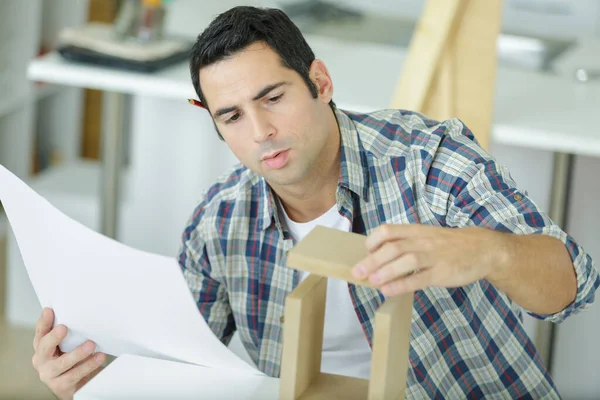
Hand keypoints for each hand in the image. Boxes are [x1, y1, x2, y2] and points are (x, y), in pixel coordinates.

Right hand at [32, 308, 105, 399]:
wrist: (76, 385)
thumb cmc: (71, 362)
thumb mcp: (68, 345)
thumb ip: (68, 332)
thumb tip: (77, 312)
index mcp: (42, 348)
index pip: (40, 333)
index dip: (43, 322)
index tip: (49, 311)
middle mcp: (42, 361)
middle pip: (44, 348)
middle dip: (53, 338)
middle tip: (64, 328)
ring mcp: (50, 375)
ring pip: (62, 364)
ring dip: (77, 353)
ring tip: (91, 345)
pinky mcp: (61, 386)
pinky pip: (75, 375)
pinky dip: (88, 366)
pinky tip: (98, 358)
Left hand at [352, 224, 505, 295]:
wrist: (483, 249)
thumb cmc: (449, 245)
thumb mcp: (427, 236)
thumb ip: (406, 243)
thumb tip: (378, 258)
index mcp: (416, 231)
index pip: (388, 231)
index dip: (373, 241)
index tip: (365, 252)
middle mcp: (423, 241)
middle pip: (393, 247)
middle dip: (372, 260)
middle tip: (357, 272)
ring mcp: (434, 256)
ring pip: (406, 261)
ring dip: (385, 271)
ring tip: (371, 282)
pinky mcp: (442, 272)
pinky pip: (419, 278)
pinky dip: (402, 285)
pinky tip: (389, 291)